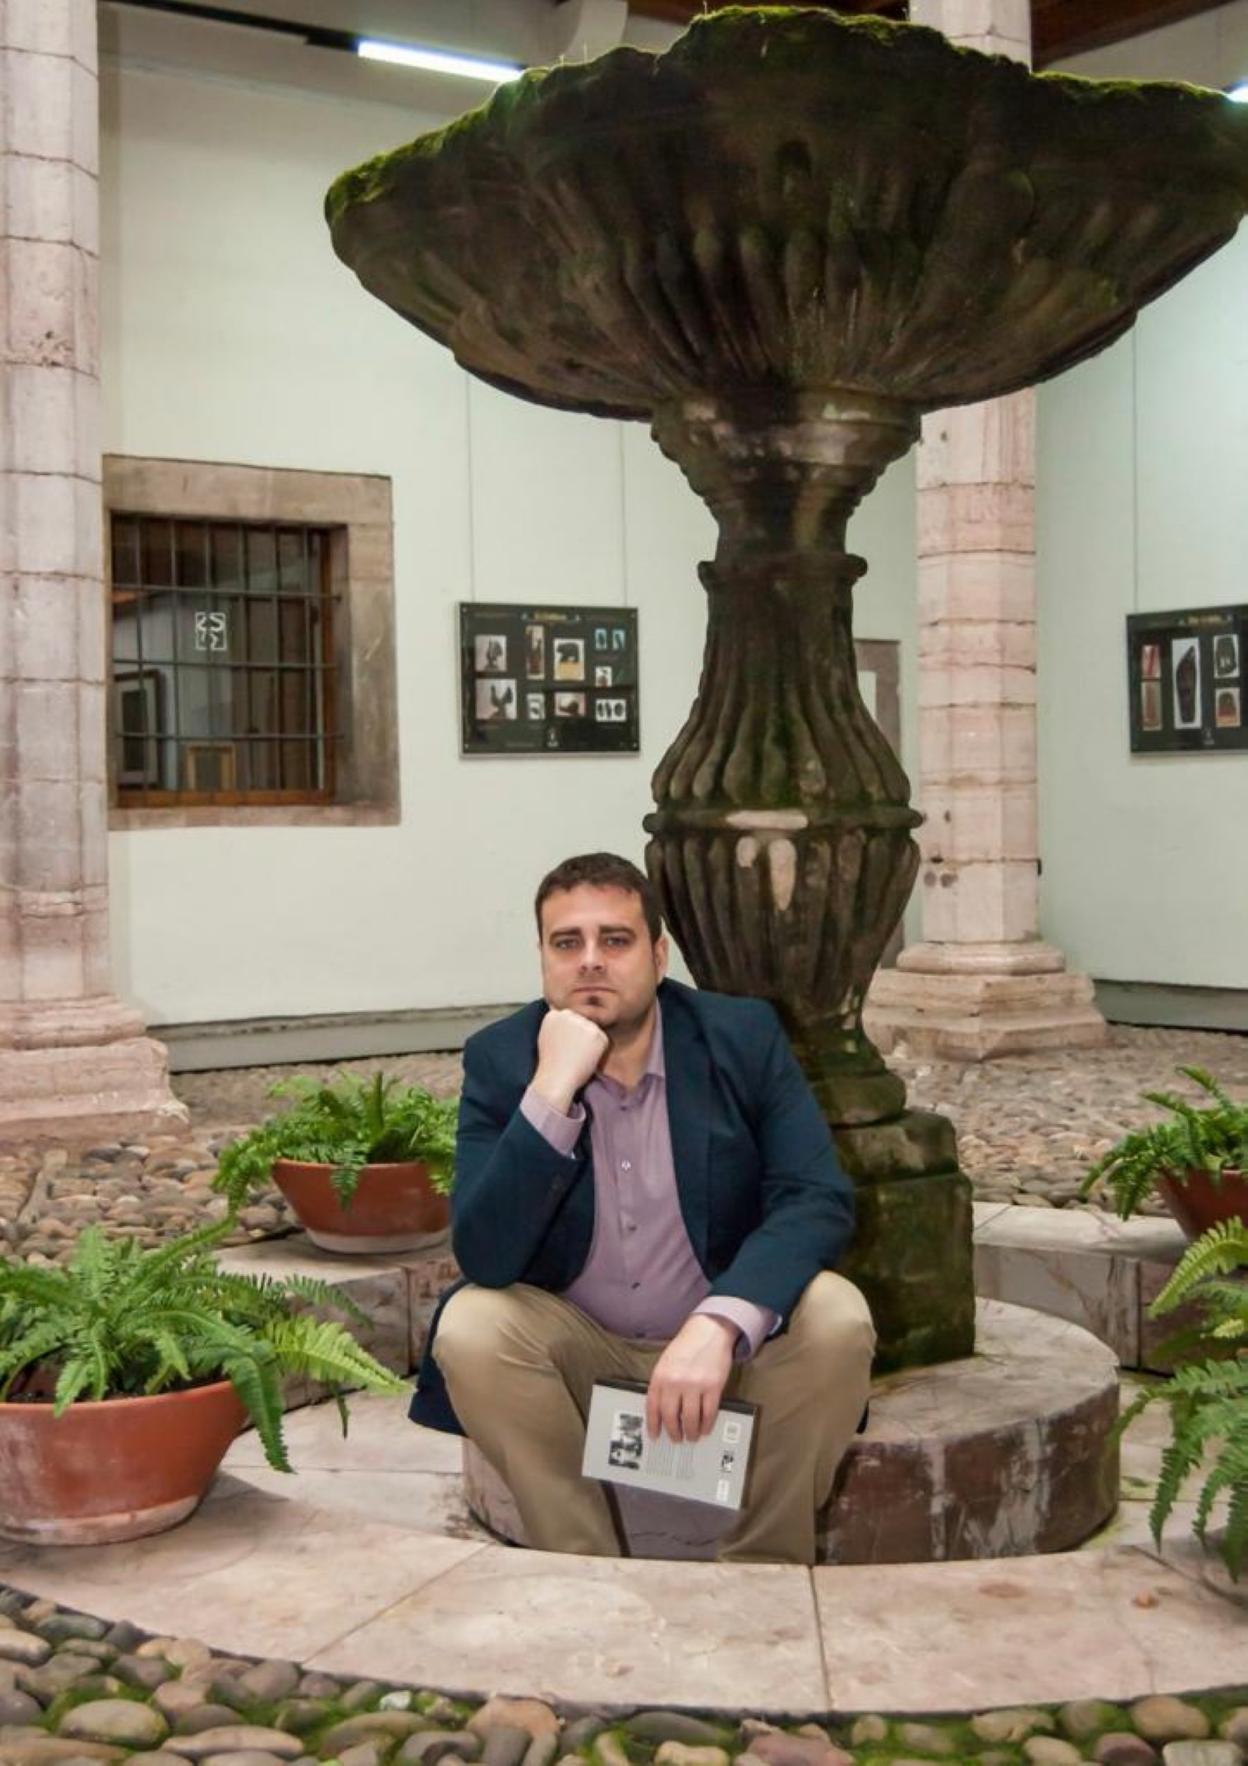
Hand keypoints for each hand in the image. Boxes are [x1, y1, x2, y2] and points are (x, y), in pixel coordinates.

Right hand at [532, 1007, 608, 1112]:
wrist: (557, 1079)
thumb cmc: (552, 1066)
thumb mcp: (547, 1038)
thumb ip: (557, 1026)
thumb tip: (568, 1022)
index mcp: (553, 1015)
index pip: (569, 1018)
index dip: (570, 1034)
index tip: (565, 1046)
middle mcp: (567, 1014)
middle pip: (582, 1021)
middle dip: (581, 1035)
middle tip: (573, 1054)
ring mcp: (582, 1022)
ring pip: (593, 1030)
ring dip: (590, 1042)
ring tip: (578, 1057)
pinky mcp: (596, 1032)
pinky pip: (603, 1040)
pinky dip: (599, 1051)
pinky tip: (586, 1059)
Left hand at [646, 1314, 736, 1443]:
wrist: (709, 1330)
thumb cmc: (686, 1346)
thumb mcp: (666, 1362)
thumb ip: (662, 1384)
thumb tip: (661, 1410)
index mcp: (660, 1376)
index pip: (653, 1407)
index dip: (653, 1424)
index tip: (655, 1436)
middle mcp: (675, 1382)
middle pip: (671, 1417)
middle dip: (674, 1432)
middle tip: (677, 1439)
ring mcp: (695, 1385)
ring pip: (690, 1419)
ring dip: (691, 1432)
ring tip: (692, 1436)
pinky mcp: (713, 1386)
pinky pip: (709, 1413)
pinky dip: (707, 1424)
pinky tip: (705, 1428)